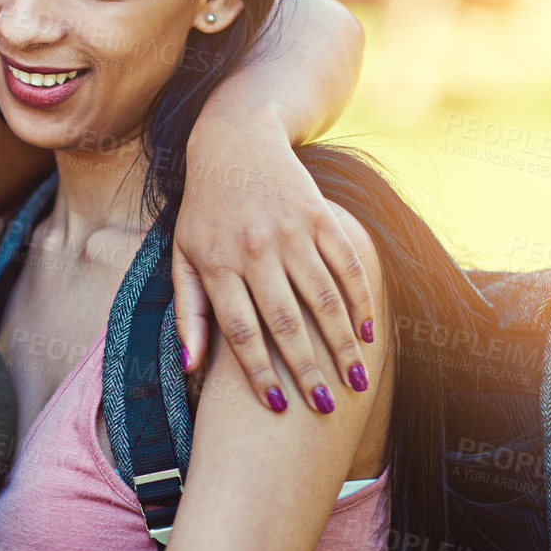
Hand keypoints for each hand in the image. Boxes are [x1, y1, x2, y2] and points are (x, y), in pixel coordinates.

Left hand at [174, 121, 374, 413]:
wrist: (235, 141)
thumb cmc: (205, 212)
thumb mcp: (183, 256)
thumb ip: (188, 312)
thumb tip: (190, 366)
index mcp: (217, 264)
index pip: (241, 331)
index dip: (260, 371)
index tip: (278, 406)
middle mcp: (255, 250)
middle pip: (286, 322)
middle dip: (307, 369)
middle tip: (325, 408)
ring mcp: (290, 231)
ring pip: (323, 298)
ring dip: (341, 344)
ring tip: (356, 381)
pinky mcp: (319, 216)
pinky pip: (345, 265)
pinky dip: (359, 299)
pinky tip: (366, 332)